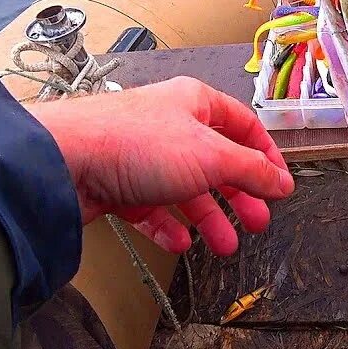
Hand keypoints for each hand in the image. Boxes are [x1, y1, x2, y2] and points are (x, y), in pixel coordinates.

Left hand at [26, 77, 292, 255]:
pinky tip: (180, 242)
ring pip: (185, 189)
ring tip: (225, 245)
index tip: (279, 185)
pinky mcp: (117, 184)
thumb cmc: (136, 143)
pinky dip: (168, 225)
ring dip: (209, 218)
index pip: (244, 126)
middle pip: (217, 162)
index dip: (266, 156)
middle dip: (239, 195)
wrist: (65, 161)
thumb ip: (252, 171)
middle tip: (257, 222)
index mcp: (195, 103)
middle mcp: (169, 125)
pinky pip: (151, 207)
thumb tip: (283, 182)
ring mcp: (142, 156)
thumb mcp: (211, 156)